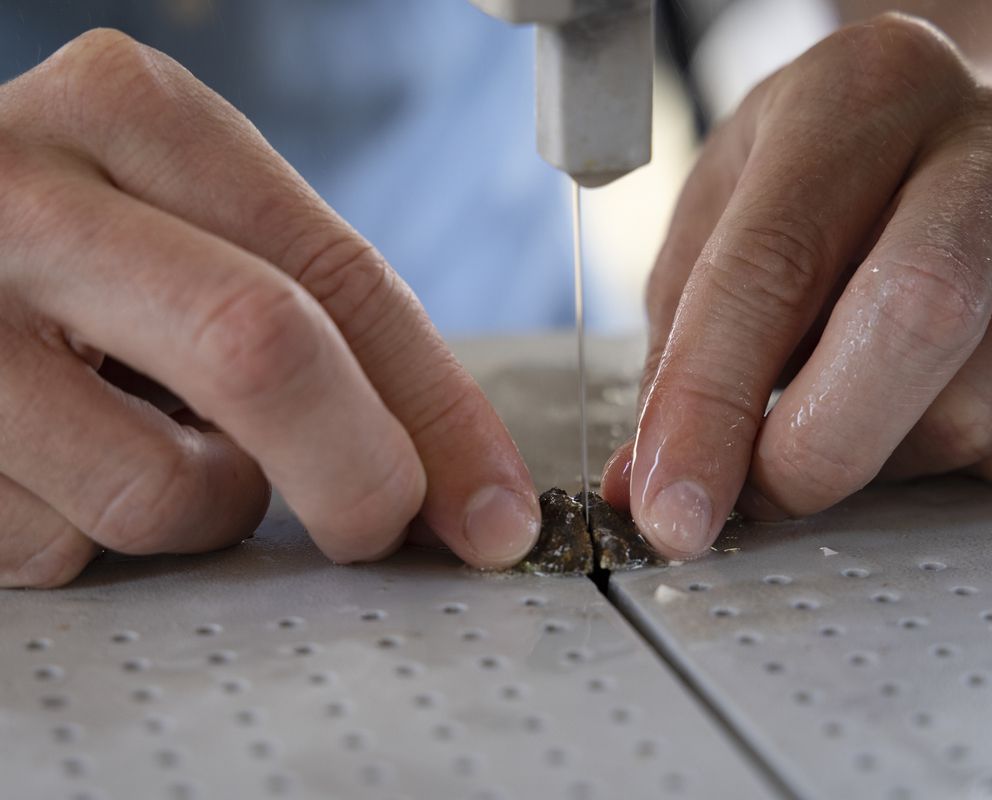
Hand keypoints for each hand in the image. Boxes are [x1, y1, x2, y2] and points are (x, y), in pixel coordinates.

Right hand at [0, 30, 538, 587]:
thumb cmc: (65, 246)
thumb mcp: (185, 226)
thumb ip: (307, 315)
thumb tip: (440, 476)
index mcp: (129, 114)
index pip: (337, 278)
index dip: (441, 412)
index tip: (491, 504)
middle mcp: (21, 192)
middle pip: (261, 350)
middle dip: (361, 474)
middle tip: (382, 525)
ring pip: (158, 489)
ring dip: (202, 507)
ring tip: (149, 444)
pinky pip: (55, 549)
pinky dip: (93, 535)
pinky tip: (55, 462)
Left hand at [602, 14, 991, 558]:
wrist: (972, 154)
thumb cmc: (833, 189)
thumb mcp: (727, 227)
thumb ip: (684, 351)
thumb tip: (648, 485)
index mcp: (867, 89)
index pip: (776, 263)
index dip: (709, 403)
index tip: (670, 505)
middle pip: (916, 322)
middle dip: (813, 449)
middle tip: (757, 494)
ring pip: (972, 416)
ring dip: (878, 455)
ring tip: (851, 401)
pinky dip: (954, 464)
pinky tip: (929, 398)